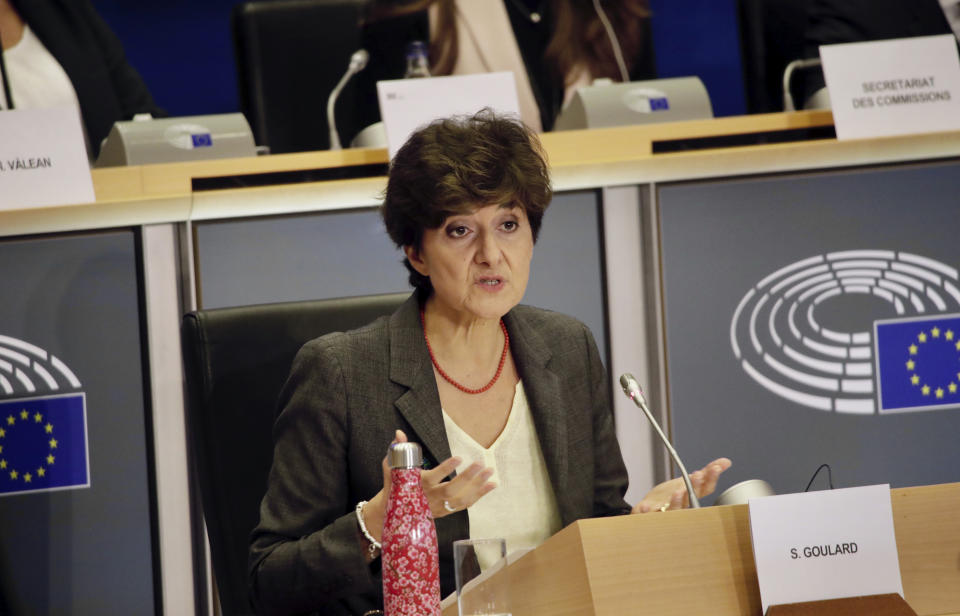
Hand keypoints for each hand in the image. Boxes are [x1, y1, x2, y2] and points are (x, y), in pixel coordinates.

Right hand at [362, 430, 496, 541]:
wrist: (393, 514)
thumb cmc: (394, 487)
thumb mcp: (392, 470)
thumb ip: (397, 451)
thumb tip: (399, 433)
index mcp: (418, 486)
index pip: (433, 478)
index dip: (446, 468)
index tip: (458, 457)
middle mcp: (430, 498)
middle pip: (450, 490)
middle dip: (467, 478)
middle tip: (480, 463)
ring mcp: (439, 507)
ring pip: (461, 500)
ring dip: (477, 487)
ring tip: (490, 472)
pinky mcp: (446, 512)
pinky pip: (465, 505)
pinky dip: (479, 495)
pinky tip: (492, 485)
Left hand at [631, 457, 731, 513]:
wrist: (651, 507)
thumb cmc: (672, 496)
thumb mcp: (688, 481)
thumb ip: (706, 473)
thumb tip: (726, 462)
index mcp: (692, 496)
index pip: (706, 489)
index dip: (711, 479)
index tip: (715, 467)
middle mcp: (683, 506)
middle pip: (690, 499)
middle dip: (694, 487)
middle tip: (697, 476)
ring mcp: (667, 512)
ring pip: (674, 510)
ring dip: (677, 502)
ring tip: (678, 492)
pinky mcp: (650, 514)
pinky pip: (649, 515)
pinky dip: (647, 511)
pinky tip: (646, 506)